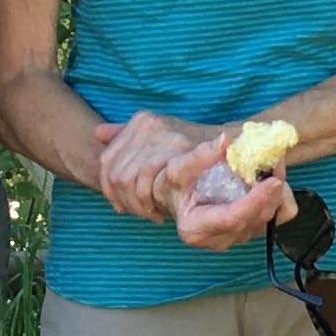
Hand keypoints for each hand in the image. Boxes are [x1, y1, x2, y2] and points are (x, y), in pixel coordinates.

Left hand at [96, 111, 214, 222]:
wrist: (238, 151)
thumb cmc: (196, 151)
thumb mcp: (159, 142)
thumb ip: (127, 137)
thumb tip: (98, 134)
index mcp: (142, 121)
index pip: (107, 161)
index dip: (109, 189)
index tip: (120, 207)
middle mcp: (150, 126)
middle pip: (116, 174)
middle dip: (126, 200)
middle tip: (144, 213)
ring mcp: (163, 136)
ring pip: (129, 179)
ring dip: (140, 204)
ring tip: (156, 214)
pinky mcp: (177, 149)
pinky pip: (147, 179)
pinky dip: (151, 202)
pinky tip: (162, 213)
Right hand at [161, 132, 299, 249]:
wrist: (178, 191)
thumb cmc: (174, 182)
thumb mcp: (178, 166)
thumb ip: (201, 155)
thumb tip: (225, 141)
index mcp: (195, 229)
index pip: (231, 219)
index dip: (255, 201)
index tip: (273, 181)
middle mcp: (218, 240)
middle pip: (254, 220)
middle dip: (271, 191)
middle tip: (277, 161)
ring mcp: (236, 237)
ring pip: (269, 218)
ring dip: (277, 191)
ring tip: (274, 163)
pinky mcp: (250, 230)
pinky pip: (277, 217)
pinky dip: (281, 198)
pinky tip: (272, 178)